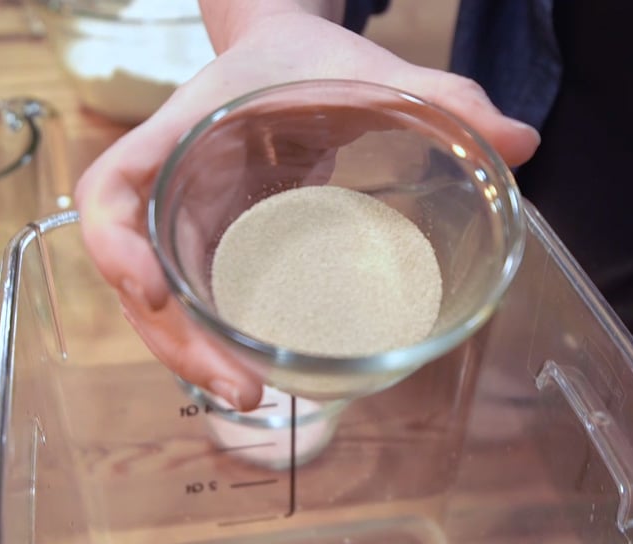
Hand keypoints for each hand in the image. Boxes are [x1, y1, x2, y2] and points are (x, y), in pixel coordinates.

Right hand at [74, 10, 540, 410]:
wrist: (282, 56)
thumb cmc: (306, 59)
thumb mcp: (366, 70)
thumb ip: (440, 97)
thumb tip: (522, 144)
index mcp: (181, 134)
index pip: (111, 187)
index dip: (113, 245)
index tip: (151, 289)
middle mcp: (169, 186)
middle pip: (131, 274)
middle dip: (172, 340)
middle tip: (243, 388)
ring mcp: (184, 222)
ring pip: (158, 303)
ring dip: (190, 356)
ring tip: (253, 398)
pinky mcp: (210, 247)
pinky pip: (194, 300)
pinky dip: (212, 341)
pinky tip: (256, 376)